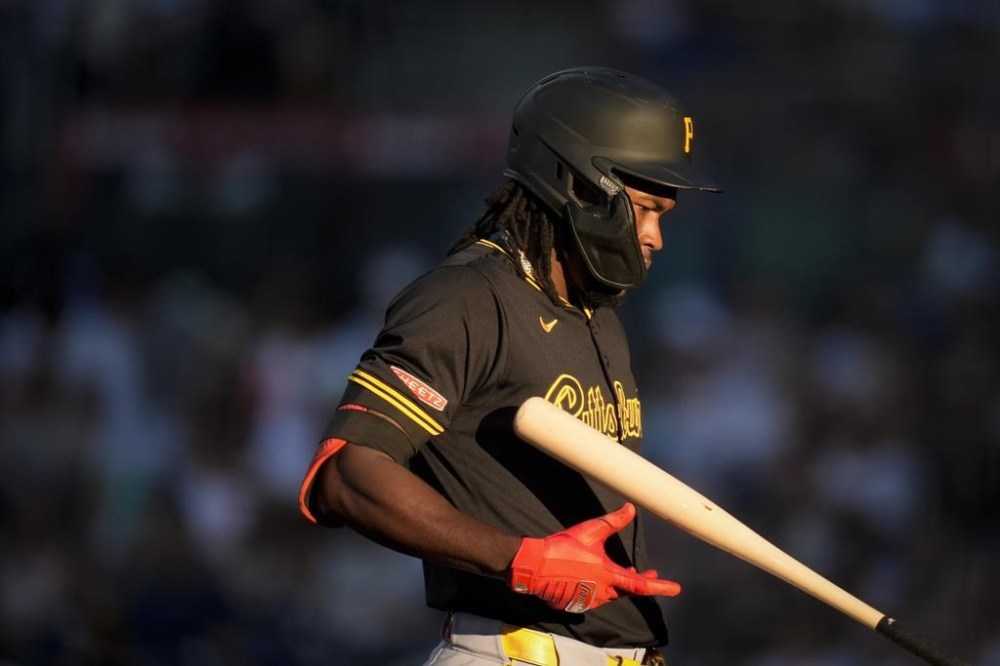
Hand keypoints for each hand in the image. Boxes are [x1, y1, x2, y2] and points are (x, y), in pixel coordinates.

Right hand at [508, 503, 680, 612]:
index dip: (660, 586)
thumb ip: (613, 521)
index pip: (640, 584)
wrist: (534, 565)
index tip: (676, 588)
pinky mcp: (575, 603)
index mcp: (608, 576)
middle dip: (639, 581)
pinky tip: (594, 578)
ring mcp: (588, 600)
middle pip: (626, 589)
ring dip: (618, 583)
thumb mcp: (589, 531)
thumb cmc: (561, 548)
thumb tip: (631, 508)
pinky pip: (594, 597)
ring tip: (621, 571)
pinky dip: (600, 587)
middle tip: (650, 574)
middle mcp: (601, 593)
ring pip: (610, 593)